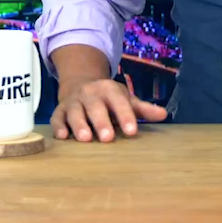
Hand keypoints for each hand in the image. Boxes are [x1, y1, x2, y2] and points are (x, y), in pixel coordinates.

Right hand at [51, 76, 167, 141]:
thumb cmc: (108, 98)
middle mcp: (90, 93)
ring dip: (79, 124)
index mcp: (109, 89)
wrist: (79, 83)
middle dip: (101, 122)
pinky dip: (58, 126)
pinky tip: (62, 137)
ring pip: (75, 112)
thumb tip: (164, 114)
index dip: (125, 116)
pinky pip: (57, 117)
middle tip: (108, 138)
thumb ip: (142, 108)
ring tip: (85, 139)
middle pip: (95, 107)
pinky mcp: (59, 110)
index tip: (132, 132)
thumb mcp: (125, 99)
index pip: (119, 102)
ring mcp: (73, 101)